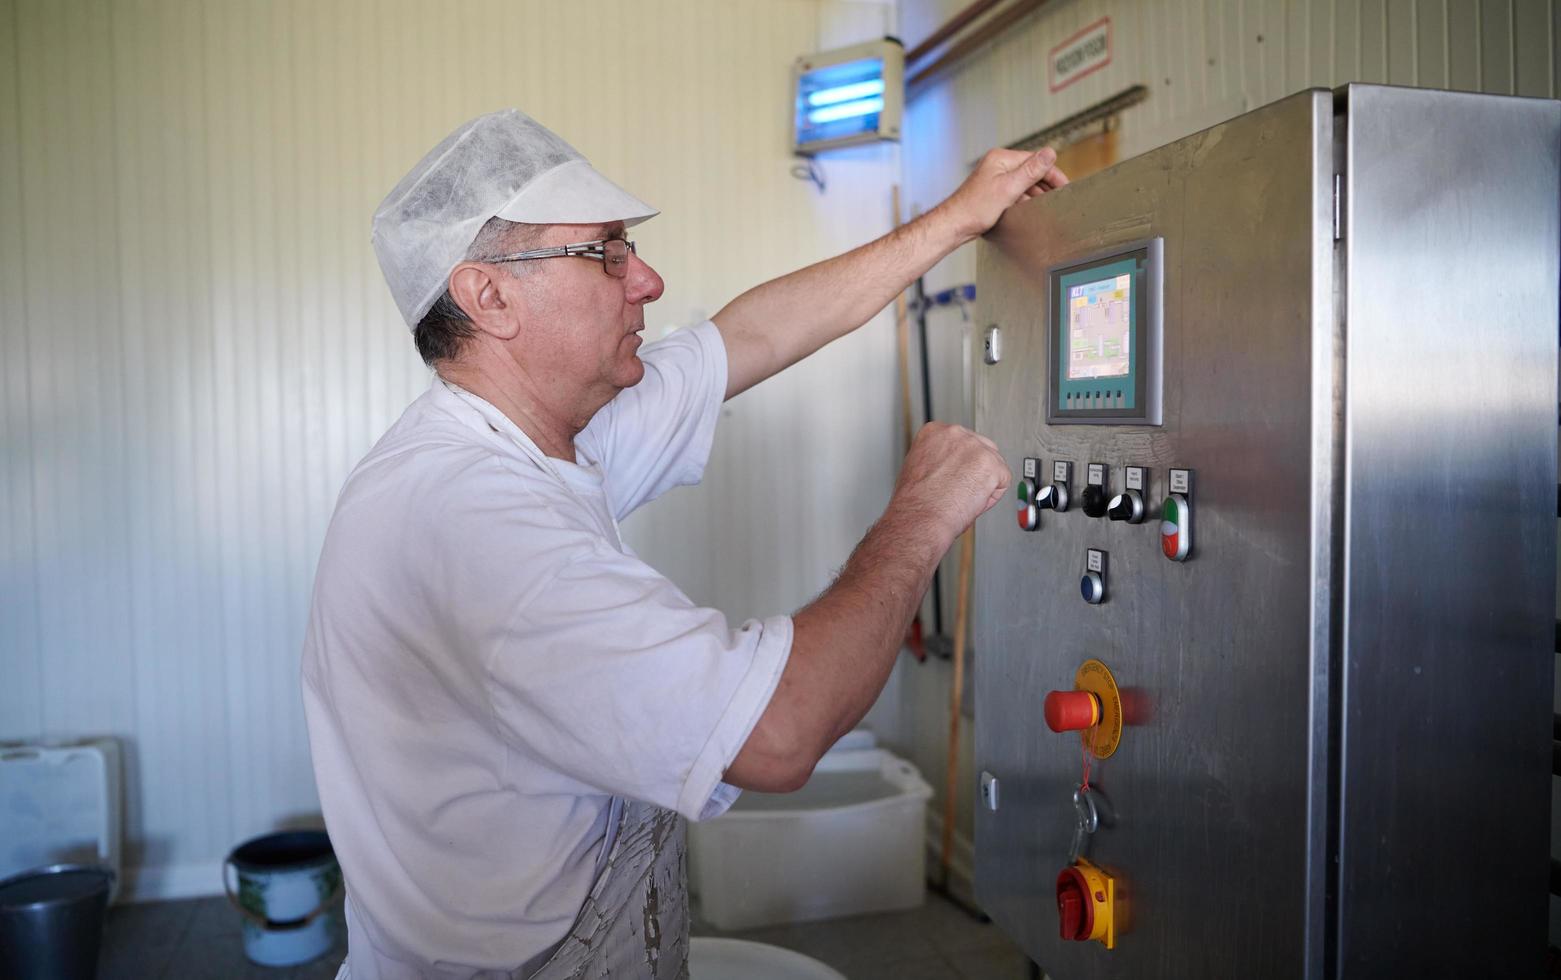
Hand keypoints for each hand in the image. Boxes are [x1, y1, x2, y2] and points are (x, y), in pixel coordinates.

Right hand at [891, 422, 1010, 545]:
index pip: (961, 442)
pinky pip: (1003, 481)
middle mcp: (955, 433)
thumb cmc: (916, 500)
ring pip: (994, 465)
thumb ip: (938, 458)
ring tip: (963, 496)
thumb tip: (951, 463)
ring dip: (984, 482)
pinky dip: (992, 496)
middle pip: (981, 448)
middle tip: (961, 489)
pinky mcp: (992, 464)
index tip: (953, 475)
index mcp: (934, 431)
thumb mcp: (918, 466)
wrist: (921, 516)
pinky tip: (973, 501)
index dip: (959, 464)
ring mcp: (975, 447)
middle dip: (976, 470)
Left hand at [935, 147, 1069, 242]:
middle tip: (1058, 197)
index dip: (1052, 172)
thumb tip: (1050, 153)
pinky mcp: (992, 191)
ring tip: (1047, 205)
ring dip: (1035, 192)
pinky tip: (1029, 209)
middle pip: (1030, 170)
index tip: (1064, 186)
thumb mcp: (1009, 188)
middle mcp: (997, 165)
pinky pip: (1014, 191)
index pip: (1035, 160)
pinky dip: (1024, 199)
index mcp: (1001, 158)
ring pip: (1023, 182)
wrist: (954, 225)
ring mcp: (994, 178)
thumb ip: (1031, 171)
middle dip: (1045, 183)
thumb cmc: (975, 208)